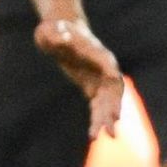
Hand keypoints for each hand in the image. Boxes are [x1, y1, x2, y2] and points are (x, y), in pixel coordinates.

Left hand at [34, 18, 125, 137]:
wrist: (61, 30)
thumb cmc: (56, 29)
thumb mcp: (52, 31)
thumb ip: (57, 36)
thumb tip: (62, 40)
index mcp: (97, 52)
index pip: (107, 65)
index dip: (111, 75)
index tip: (115, 86)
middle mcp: (104, 67)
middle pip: (113, 90)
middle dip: (113, 108)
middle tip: (112, 126)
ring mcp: (100, 78)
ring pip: (108, 101)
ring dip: (107, 118)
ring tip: (106, 137)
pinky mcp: (92, 87)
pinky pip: (98, 105)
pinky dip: (97, 119)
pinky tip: (94, 135)